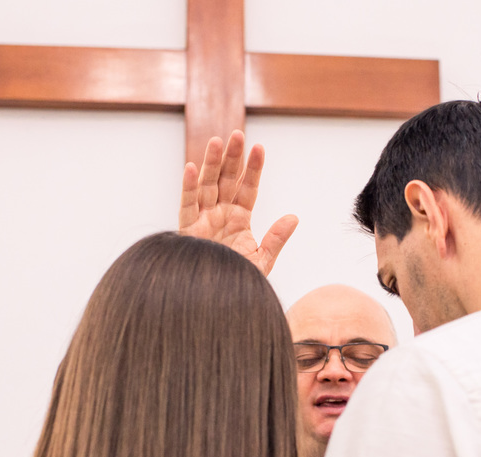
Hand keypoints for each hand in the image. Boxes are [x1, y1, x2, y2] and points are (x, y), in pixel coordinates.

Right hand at [179, 130, 298, 276]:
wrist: (217, 300)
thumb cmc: (237, 281)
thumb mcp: (261, 260)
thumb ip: (276, 238)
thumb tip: (294, 218)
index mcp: (238, 218)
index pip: (248, 188)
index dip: (254, 168)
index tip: (260, 148)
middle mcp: (219, 214)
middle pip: (227, 180)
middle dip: (233, 157)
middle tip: (239, 134)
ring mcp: (203, 219)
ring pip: (207, 185)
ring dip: (212, 163)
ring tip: (218, 141)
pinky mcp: (187, 230)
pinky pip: (186, 205)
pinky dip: (188, 187)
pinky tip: (191, 167)